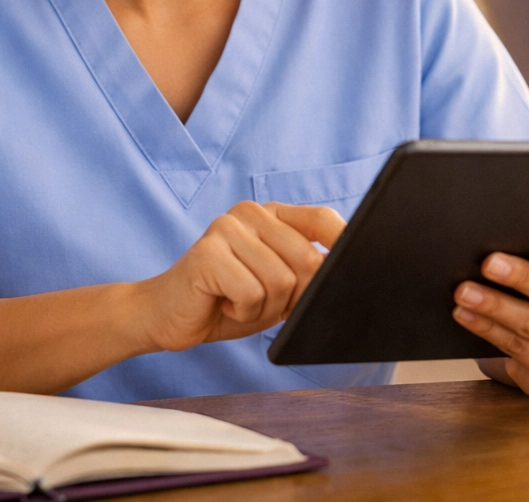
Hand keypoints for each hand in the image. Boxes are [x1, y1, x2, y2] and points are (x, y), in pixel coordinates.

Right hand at [138, 201, 344, 351]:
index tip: (362, 264)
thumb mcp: (276, 286)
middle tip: (264, 301)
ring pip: (282, 282)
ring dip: (265, 308)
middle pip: (307, 260)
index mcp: (271, 214)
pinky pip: (252, 293)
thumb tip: (345, 273)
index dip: (345, 241)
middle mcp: (250, 212)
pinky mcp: (207, 252)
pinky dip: (243, 311)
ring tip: (238, 300)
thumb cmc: (226, 301)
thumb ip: (305, 273)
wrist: (165, 316)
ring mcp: (227, 228)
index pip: (321, 218)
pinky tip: (222, 302)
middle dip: (294, 297)